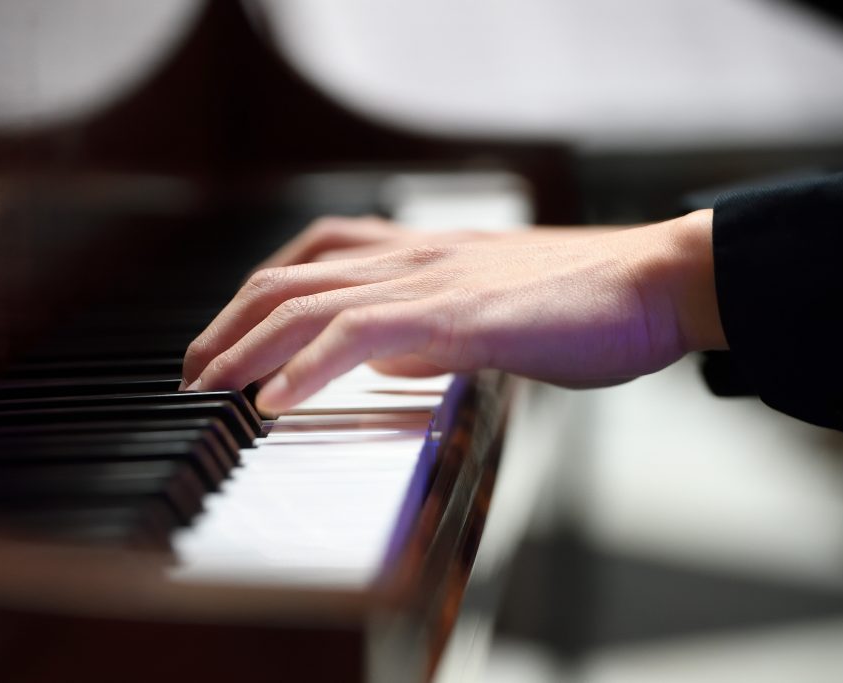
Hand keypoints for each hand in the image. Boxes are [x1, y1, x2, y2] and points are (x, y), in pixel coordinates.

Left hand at [181, 211, 724, 413]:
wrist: (651, 282)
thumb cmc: (580, 301)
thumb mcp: (486, 314)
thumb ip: (426, 333)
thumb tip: (383, 364)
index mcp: (416, 254)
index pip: (308, 260)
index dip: (252, 300)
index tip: (222, 344)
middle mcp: (410, 256)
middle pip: (286, 279)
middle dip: (226, 326)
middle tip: (191, 373)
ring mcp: (429, 280)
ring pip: (308, 300)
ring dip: (244, 346)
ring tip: (207, 387)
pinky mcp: (455, 314)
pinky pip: (360, 331)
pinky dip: (307, 365)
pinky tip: (274, 399)